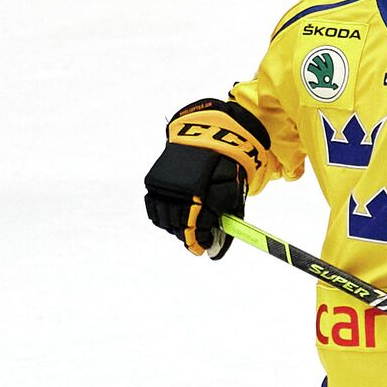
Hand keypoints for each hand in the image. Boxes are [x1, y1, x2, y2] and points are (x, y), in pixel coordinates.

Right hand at [145, 98, 271, 257]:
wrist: (207, 136)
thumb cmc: (225, 167)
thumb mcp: (232, 192)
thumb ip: (225, 217)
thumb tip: (218, 242)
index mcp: (201, 195)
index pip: (195, 228)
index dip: (199, 241)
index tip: (203, 249)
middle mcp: (179, 191)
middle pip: (178, 226)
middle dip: (188, 236)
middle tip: (195, 241)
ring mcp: (164, 186)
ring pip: (164, 219)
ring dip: (174, 228)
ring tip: (185, 229)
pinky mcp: (154, 181)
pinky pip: (153, 207)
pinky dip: (161, 216)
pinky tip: (171, 219)